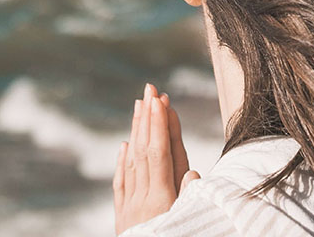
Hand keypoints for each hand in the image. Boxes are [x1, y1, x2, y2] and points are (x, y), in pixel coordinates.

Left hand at [113, 83, 200, 234]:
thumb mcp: (186, 224)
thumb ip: (189, 199)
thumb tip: (193, 172)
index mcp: (161, 199)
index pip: (160, 153)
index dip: (160, 124)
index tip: (161, 99)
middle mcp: (143, 199)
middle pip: (145, 150)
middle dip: (148, 118)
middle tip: (149, 89)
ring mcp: (130, 207)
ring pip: (132, 162)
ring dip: (136, 132)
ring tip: (138, 106)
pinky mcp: (123, 218)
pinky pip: (121, 185)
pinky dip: (123, 163)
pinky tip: (125, 146)